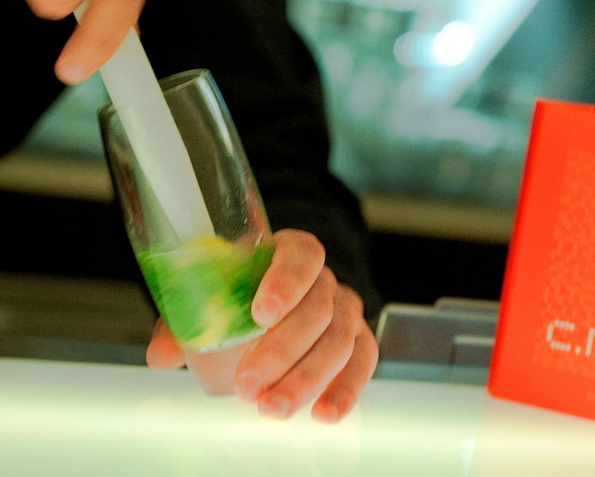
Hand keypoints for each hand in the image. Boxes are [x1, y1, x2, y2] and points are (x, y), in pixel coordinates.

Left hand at [146, 229, 379, 422]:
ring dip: (306, 377)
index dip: (285, 282)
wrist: (267, 301)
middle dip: (283, 349)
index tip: (259, 314)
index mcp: (290, 251)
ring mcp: (345, 308)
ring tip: (272, 407)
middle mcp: (324, 277)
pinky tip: (324, 413)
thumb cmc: (239, 293)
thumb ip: (184, 321)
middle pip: (318, 306)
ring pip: (339, 339)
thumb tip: (162, 356)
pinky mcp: (358, 340)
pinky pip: (363, 361)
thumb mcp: (209, 296)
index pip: (301, 255)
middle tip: (248, 382)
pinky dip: (346, 389)